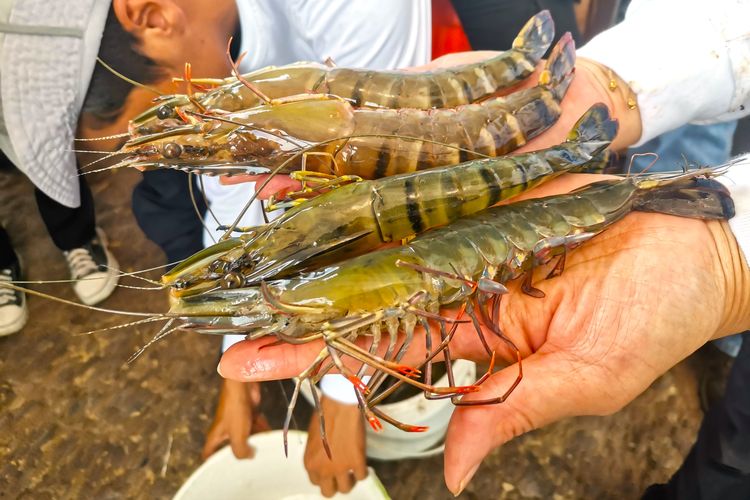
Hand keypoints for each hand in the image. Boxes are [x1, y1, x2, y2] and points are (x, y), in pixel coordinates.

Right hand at [202, 379, 269, 459]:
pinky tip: (270, 434)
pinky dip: (261, 430)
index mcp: (215, 437)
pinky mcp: (247, 414)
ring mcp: (237, 422)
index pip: (209, 454)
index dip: (213, 463)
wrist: (243, 385)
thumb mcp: (237, 435)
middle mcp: (224, 430)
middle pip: (231, 447)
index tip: (223, 471)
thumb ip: (241, 451)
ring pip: (246, 437)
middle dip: (241, 453)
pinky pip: (255, 426)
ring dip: (255, 441)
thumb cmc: (235, 409)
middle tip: (251, 462)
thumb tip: (249, 457)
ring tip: (265, 449)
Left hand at [217, 174, 749, 493]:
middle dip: (303, 321)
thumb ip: (514, 415)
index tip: (256, 370)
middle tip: (233, 332)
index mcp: (481, 344)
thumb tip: (459, 475)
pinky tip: (326, 205)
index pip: (384, 356)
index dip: (322, 364)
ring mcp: (471, 242)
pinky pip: (423, 200)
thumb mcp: (585, 379)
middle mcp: (463, 293)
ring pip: (385, 253)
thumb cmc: (653, 320)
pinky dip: (375, 203)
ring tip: (260, 268)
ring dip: (325, 260)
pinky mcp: (487, 197)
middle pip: (368, 306)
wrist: (693, 246)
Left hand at [304, 396, 367, 497]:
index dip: (325, 477)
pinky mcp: (357, 462)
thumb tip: (325, 459)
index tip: (332, 471)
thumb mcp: (314, 438)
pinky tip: (364, 464)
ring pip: (346, 488)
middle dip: (336, 484)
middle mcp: (322, 469)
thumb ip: (317, 453)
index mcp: (309, 462)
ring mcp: (340, 467)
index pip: (316, 482)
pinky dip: (364, 472)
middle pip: (328, 492)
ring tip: (354, 471)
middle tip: (343, 475)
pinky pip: (362, 476)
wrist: (340, 403)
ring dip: (350, 481)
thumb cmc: (325, 413)